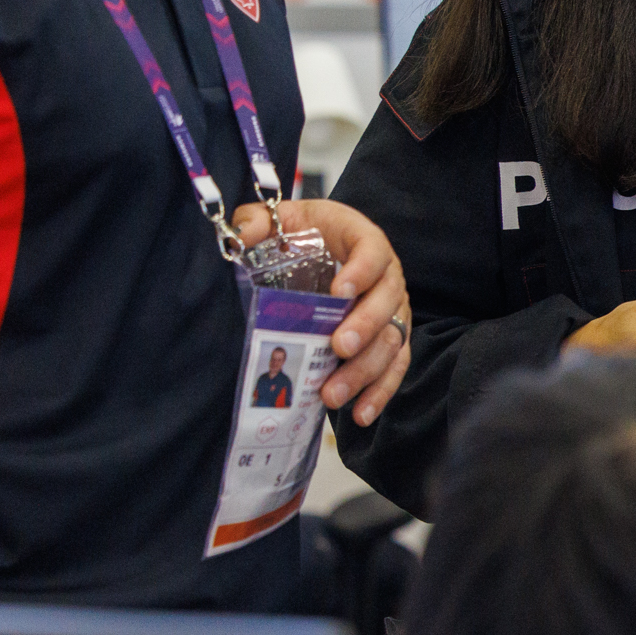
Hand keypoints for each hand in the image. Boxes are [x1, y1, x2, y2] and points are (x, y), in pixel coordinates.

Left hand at [232, 199, 411, 427]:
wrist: (322, 252)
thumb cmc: (304, 236)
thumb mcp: (280, 220)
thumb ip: (257, 221)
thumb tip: (240, 234)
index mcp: (363, 240)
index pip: (372, 251)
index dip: (361, 270)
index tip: (338, 290)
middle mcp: (387, 276)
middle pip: (388, 301)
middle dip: (365, 327)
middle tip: (338, 347)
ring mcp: (392, 311)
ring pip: (392, 341)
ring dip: (366, 370)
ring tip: (333, 394)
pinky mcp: (390, 341)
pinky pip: (395, 367)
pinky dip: (380, 392)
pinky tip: (360, 414)